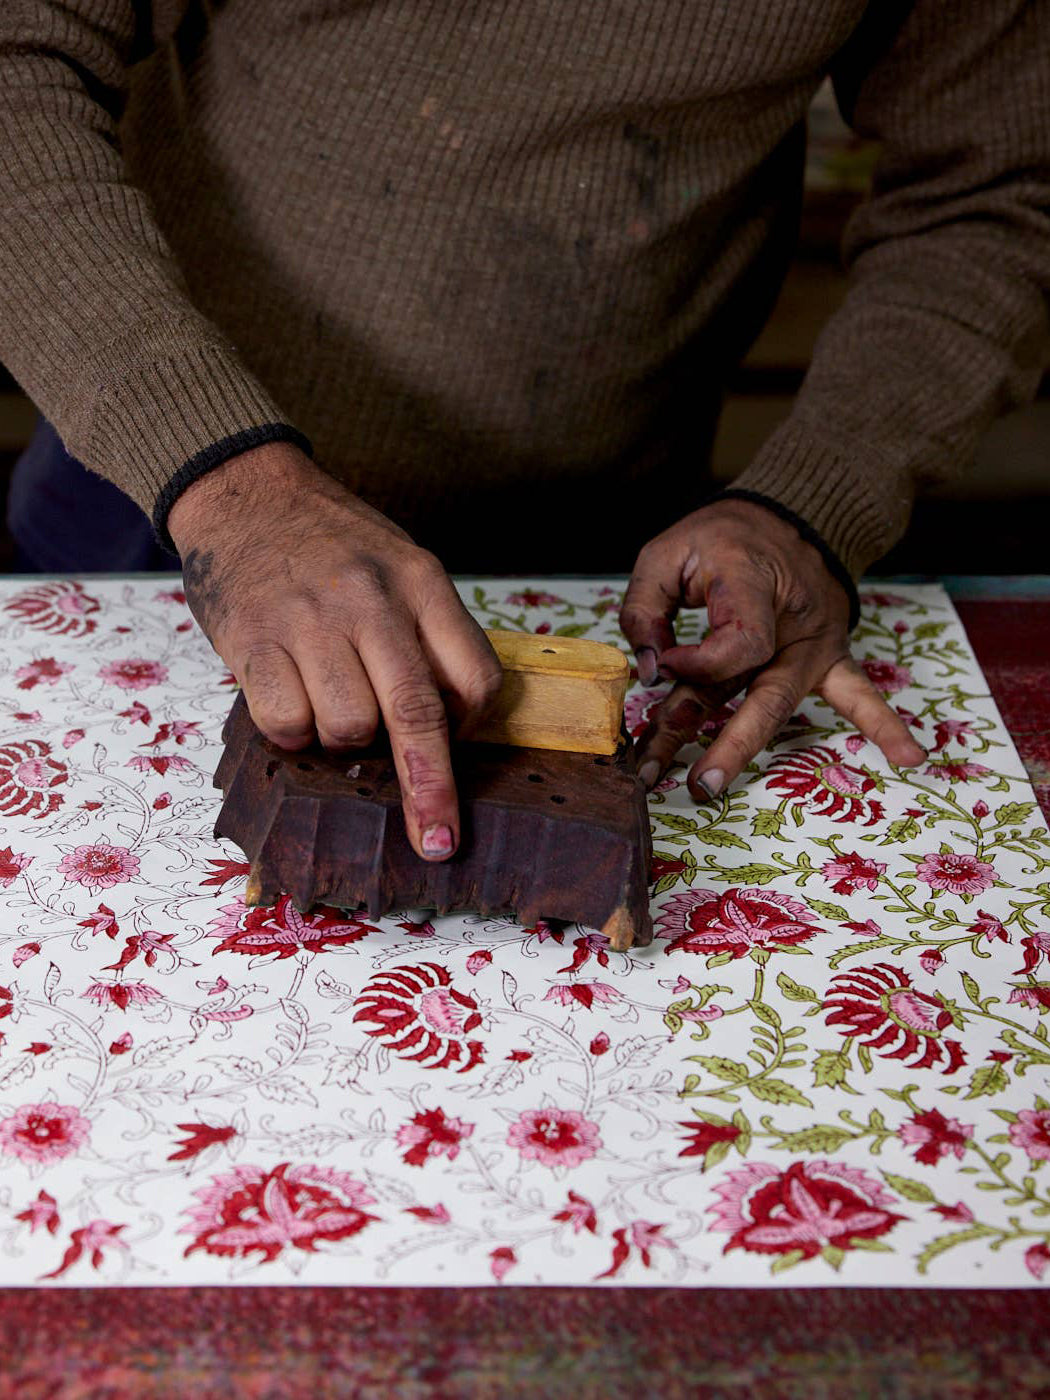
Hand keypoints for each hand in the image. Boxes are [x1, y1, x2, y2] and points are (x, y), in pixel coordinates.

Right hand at [168, 442, 501, 860]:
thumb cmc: (332, 541)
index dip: (472, 729)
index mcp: (422, 582)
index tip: (459, 749)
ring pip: (350, 727)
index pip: (474, 676)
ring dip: (343, 739)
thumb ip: (430, 631)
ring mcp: (312, 620)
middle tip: (438, 843)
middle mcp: (372, 601)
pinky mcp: (255, 639)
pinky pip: (288, 723)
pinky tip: (289, 701)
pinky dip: (293, 734)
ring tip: (326, 699)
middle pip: (418, 713)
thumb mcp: (401, 563)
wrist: (246, 491)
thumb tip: (452, 723)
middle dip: (431, 790)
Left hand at [619, 498, 924, 799]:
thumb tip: (646, 672)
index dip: (694, 665)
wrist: (785, 514)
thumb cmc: (719, 538)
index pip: (735, 646)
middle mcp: (793, 620)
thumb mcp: (667, 554)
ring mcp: (816, 644)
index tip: (661, 665)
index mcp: (754, 585)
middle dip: (724, 744)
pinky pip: (859, 693)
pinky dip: (884, 725)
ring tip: (706, 789)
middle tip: (694, 784)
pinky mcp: (828, 656)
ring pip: (778, 705)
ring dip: (738, 749)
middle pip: (762, 695)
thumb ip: (645, 610)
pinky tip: (910, 756)